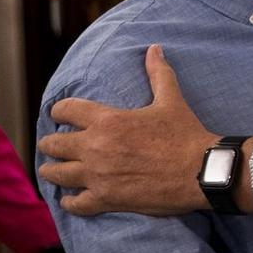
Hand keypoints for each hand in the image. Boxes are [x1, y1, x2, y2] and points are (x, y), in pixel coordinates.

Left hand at [39, 45, 218, 215]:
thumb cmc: (186, 134)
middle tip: (52, 146)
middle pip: (52, 145)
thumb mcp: (171, 100)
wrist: (202, 171)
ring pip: (56, 174)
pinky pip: (74, 203)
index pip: (65, 110)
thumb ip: (158, 73)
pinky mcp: (106, 199)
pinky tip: (69, 199)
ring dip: (53, 172)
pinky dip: (69, 201)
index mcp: (107, 120)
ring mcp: (98, 175)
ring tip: (54, 171)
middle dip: (50, 144)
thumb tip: (154, 48)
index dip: (59, 111)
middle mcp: (95, 147)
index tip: (59, 115)